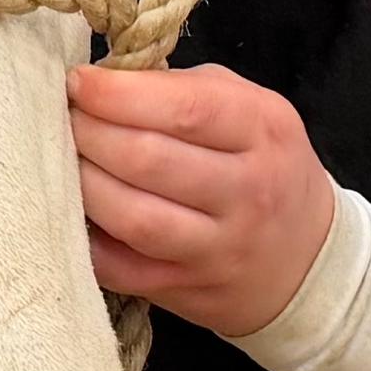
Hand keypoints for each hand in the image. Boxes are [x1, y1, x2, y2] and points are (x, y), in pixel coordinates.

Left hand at [71, 62, 333, 336]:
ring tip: (65, 159)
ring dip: (82, 182)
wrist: (306, 262)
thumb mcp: (251, 110)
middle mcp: (249, 191)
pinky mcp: (188, 290)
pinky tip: (74, 210)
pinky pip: (119, 266)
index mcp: (264, 130)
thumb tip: (106, 80)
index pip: (184, 109)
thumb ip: (187, 88)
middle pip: (147, 160)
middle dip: (89, 133)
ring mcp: (219, 248)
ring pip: (132, 216)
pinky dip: (86, 236)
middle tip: (63, 118)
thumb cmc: (265, 168)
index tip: (78, 83)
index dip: (119, 94)